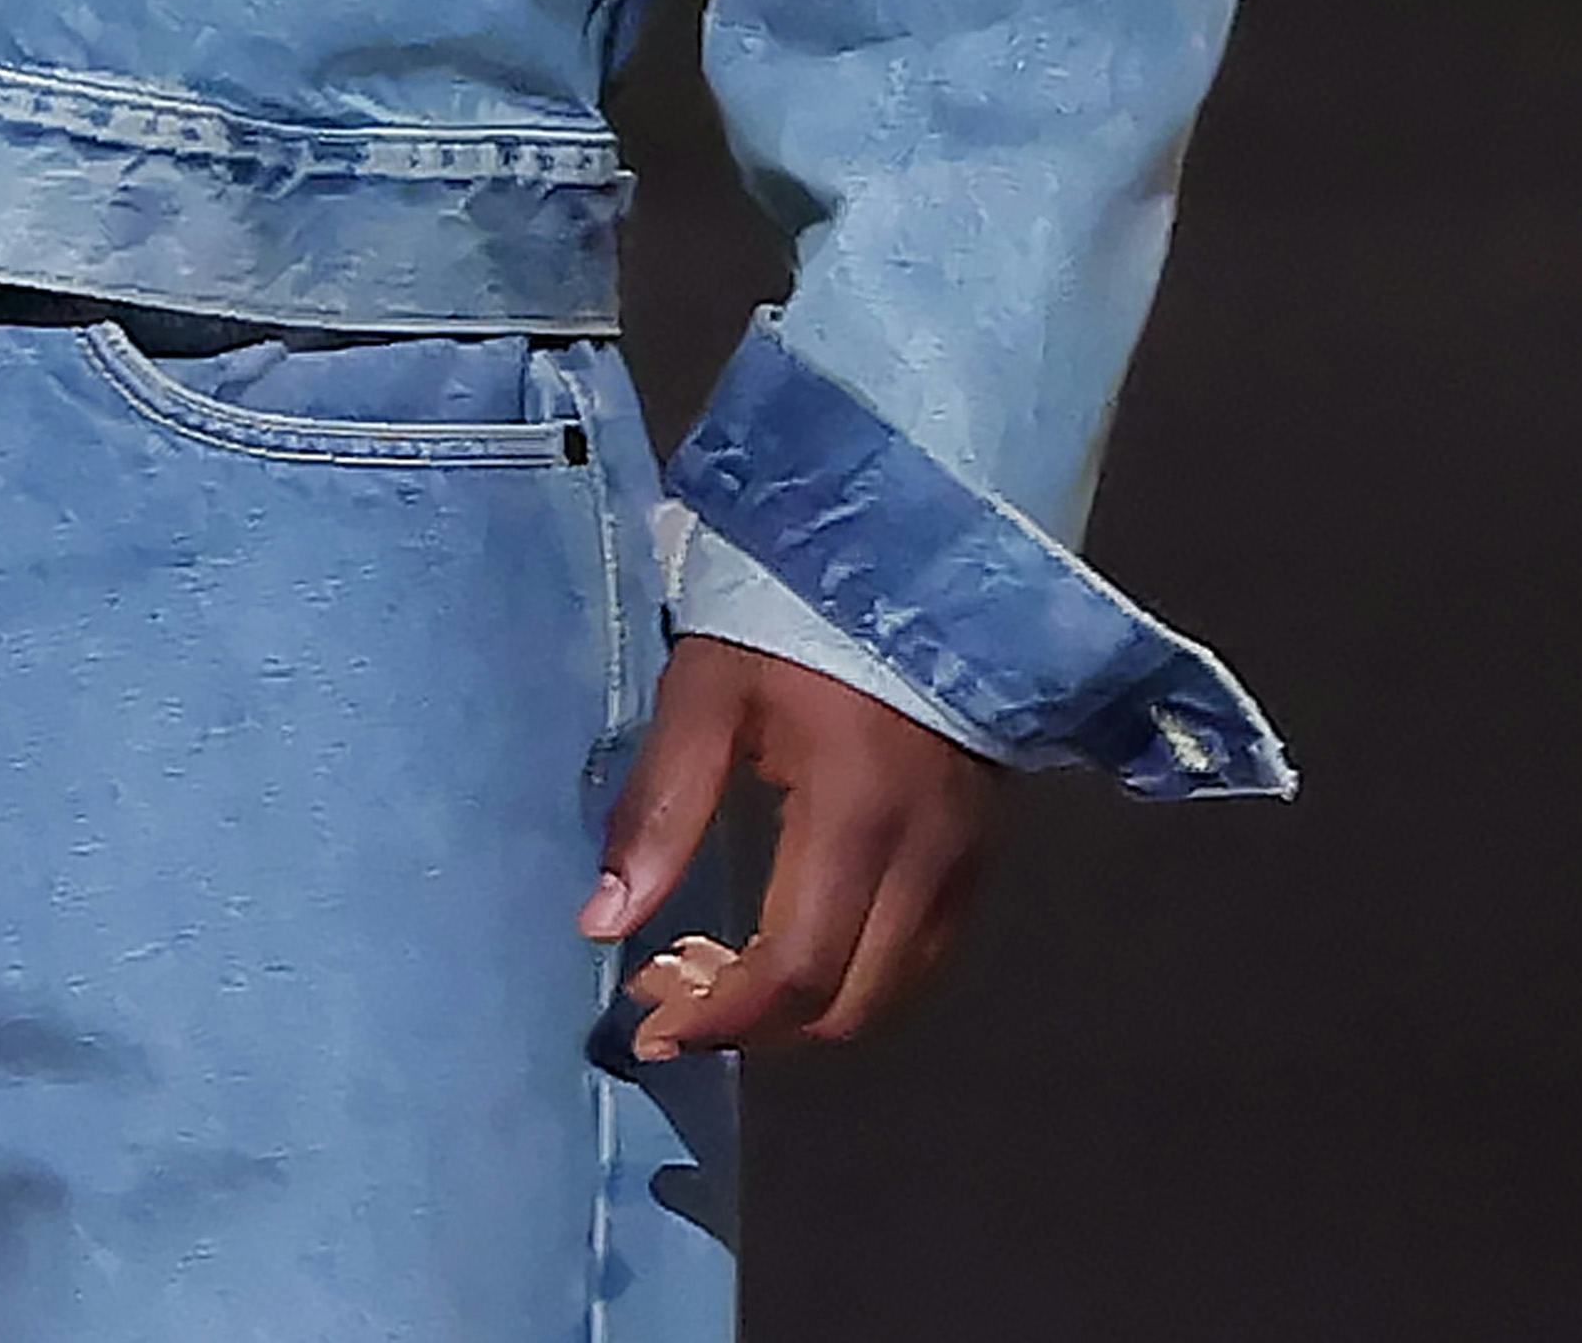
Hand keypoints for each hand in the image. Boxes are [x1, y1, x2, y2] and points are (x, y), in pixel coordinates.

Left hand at [581, 636, 1000, 1057]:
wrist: (916, 555)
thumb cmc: (794, 613)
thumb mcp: (709, 688)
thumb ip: (660, 807)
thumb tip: (601, 921)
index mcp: (854, 816)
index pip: (796, 971)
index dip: (723, 1017)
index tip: (654, 1022)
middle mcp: (926, 860)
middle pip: (846, 1007)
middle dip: (754, 1024)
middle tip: (672, 989)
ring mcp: (966, 864)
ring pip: (890, 996)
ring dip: (804, 1010)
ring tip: (717, 970)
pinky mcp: (980, 856)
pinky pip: (922, 959)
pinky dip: (853, 979)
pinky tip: (790, 944)